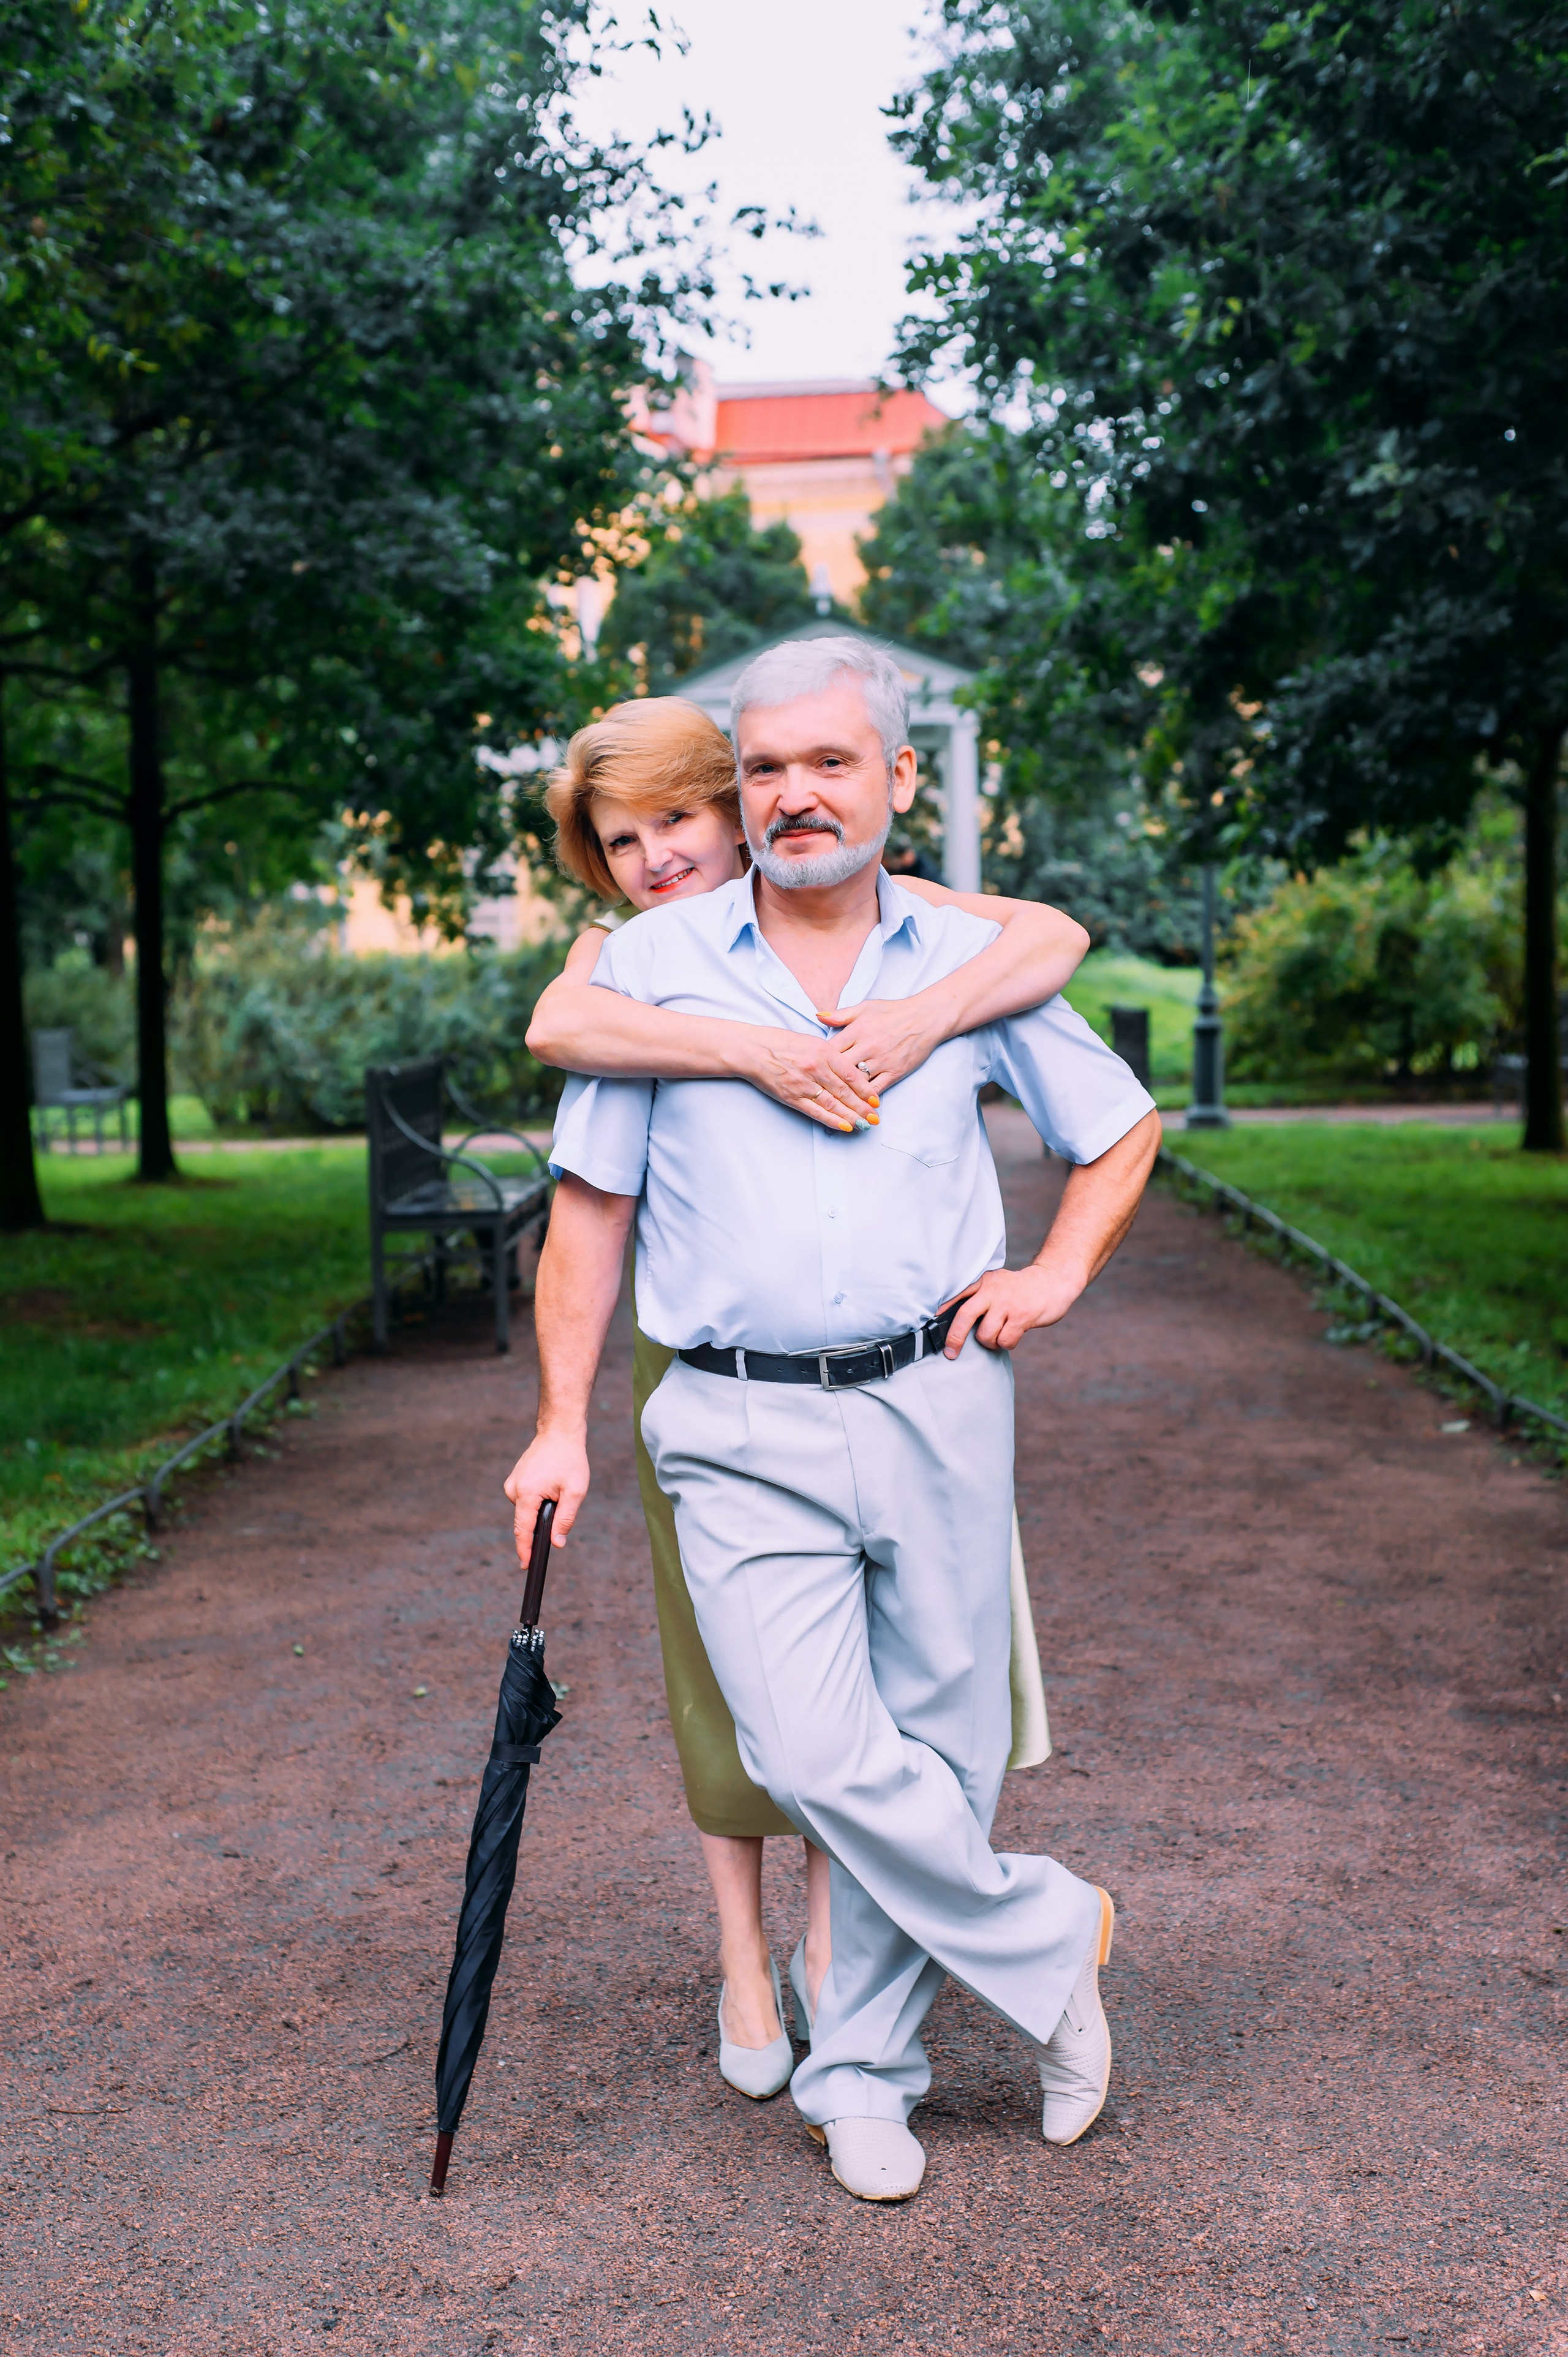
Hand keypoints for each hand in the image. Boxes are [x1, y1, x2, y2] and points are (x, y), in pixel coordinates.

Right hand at [503, 1426, 589, 1567]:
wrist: (559, 1432)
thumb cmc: (569, 1459)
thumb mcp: (575, 1491)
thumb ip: (565, 1519)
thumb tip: (557, 1543)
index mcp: (526, 1494)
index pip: (522, 1530)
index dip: (525, 1550)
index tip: (526, 1566)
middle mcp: (514, 1489)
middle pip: (525, 1521)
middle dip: (541, 1524)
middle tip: (561, 1502)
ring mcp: (513, 1483)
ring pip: (527, 1510)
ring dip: (542, 1509)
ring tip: (558, 1489)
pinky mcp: (515, 1479)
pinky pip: (526, 1500)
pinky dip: (538, 1500)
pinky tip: (551, 1485)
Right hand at [743, 1028, 879, 1131]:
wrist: (751, 1050)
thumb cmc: (778, 1043)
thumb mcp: (809, 1040)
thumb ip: (829, 1054)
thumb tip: (847, 1070)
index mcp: (823, 1051)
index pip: (851, 1074)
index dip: (865, 1089)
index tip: (875, 1099)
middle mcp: (815, 1067)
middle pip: (845, 1091)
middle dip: (863, 1107)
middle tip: (875, 1118)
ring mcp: (803, 1083)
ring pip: (833, 1103)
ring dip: (851, 1116)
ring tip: (864, 1125)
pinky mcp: (791, 1096)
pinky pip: (815, 1111)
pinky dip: (831, 1120)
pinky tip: (844, 1126)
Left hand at [817, 998, 944, 1094]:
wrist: (925, 1018)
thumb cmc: (894, 1011)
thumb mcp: (865, 1007)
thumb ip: (840, 1014)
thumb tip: (818, 1016)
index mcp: (857, 1031)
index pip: (830, 1050)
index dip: (819, 1060)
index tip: (812, 1068)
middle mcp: (867, 1047)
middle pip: (839, 1068)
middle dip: (827, 1079)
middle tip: (816, 1090)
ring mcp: (881, 1061)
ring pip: (856, 1082)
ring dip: (843, 1093)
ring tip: (830, 1103)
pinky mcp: (895, 1071)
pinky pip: (876, 1089)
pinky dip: (865, 1098)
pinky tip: (855, 1105)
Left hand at [942, 1258, 1089, 1354]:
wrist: (1054, 1281)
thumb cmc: (1021, 1288)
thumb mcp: (997, 1283)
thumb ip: (979, 1296)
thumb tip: (956, 1322)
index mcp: (984, 1281)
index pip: (957, 1295)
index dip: (942, 1310)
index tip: (930, 1324)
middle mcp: (992, 1290)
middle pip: (965, 1316)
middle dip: (955, 1337)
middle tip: (951, 1352)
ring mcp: (1007, 1303)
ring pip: (986, 1334)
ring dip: (990, 1343)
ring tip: (998, 1336)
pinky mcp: (1022, 1316)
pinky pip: (1005, 1341)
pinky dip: (1006, 1344)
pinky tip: (1012, 1336)